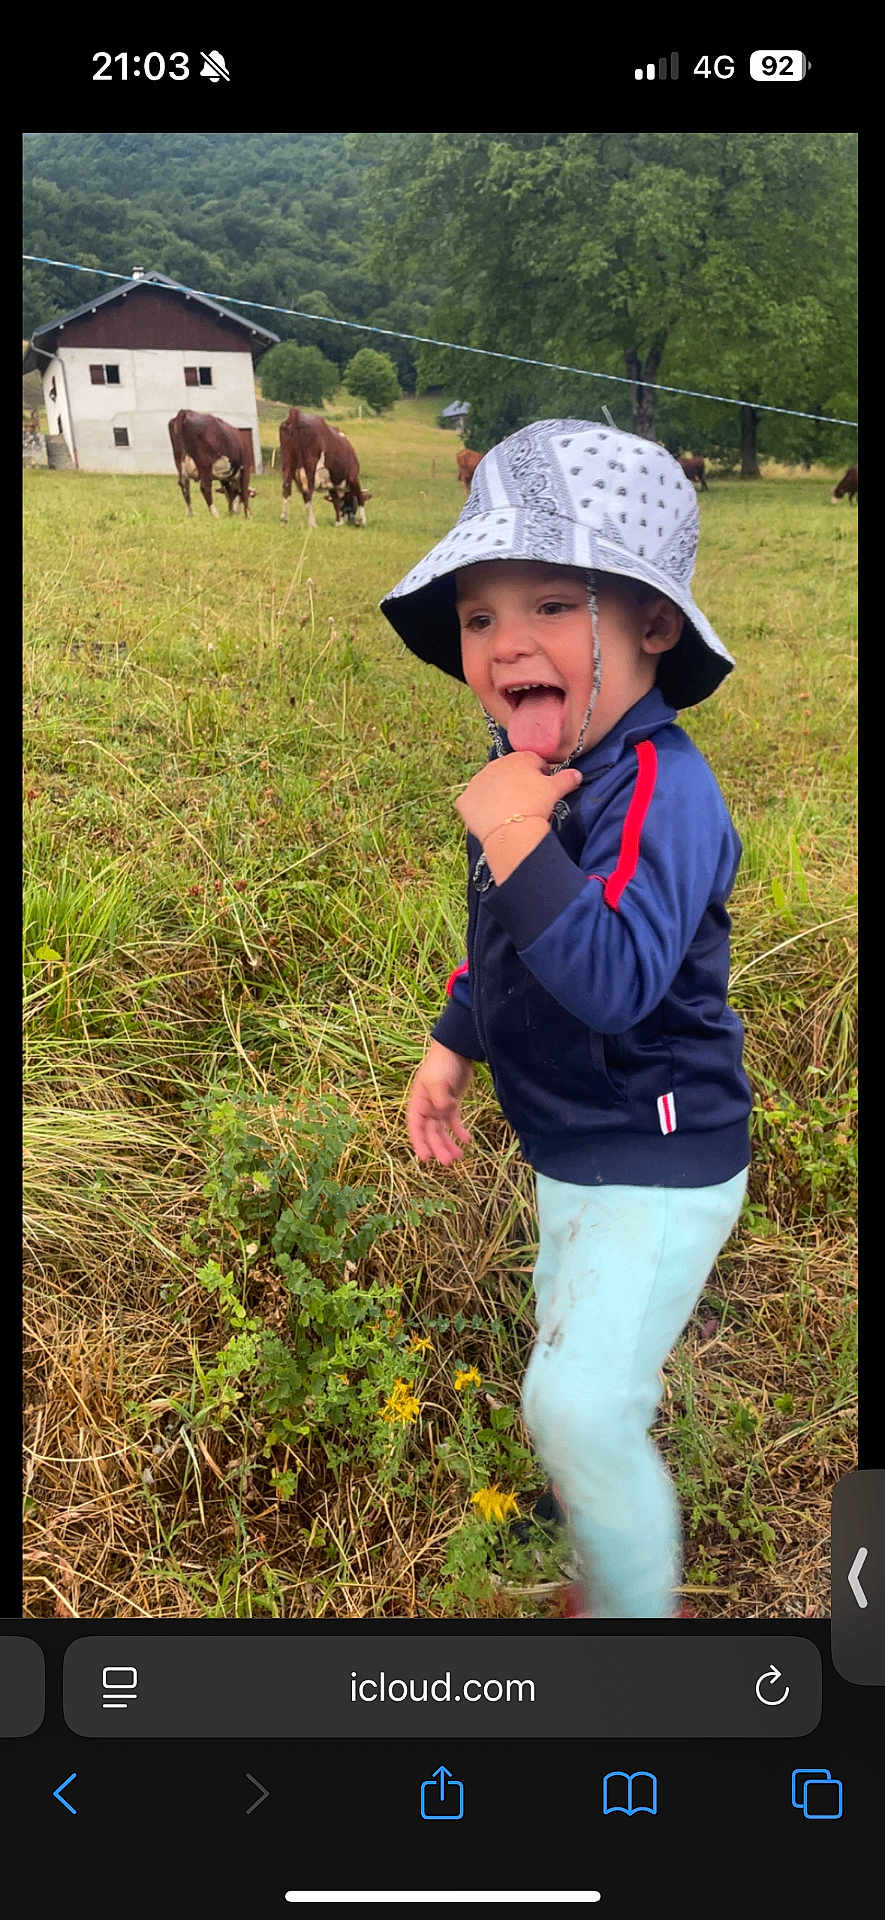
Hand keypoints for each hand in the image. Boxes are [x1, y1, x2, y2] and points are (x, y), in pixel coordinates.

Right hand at [407, 1041, 473, 1164]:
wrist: (457, 1049)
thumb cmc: (442, 1063)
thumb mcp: (437, 1081)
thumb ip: (440, 1100)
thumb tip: (444, 1114)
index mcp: (418, 1102)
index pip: (416, 1126)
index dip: (419, 1143)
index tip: (425, 1158)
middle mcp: (427, 1106)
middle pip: (430, 1132)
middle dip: (438, 1147)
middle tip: (448, 1162)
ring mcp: (439, 1105)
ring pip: (442, 1130)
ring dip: (448, 1143)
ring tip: (458, 1157)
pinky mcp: (451, 1103)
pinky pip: (454, 1121)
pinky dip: (459, 1131)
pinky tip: (467, 1141)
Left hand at [455, 752, 580, 844]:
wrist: (511, 829)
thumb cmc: (536, 805)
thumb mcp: (556, 789)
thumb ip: (567, 779)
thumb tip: (577, 774)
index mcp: (519, 758)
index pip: (532, 763)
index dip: (540, 776)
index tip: (543, 790)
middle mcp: (495, 764)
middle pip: (509, 773)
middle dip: (517, 785)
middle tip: (526, 804)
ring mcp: (477, 781)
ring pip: (490, 787)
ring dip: (497, 796)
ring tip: (509, 813)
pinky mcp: (464, 800)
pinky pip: (473, 803)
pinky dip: (479, 810)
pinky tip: (490, 820)